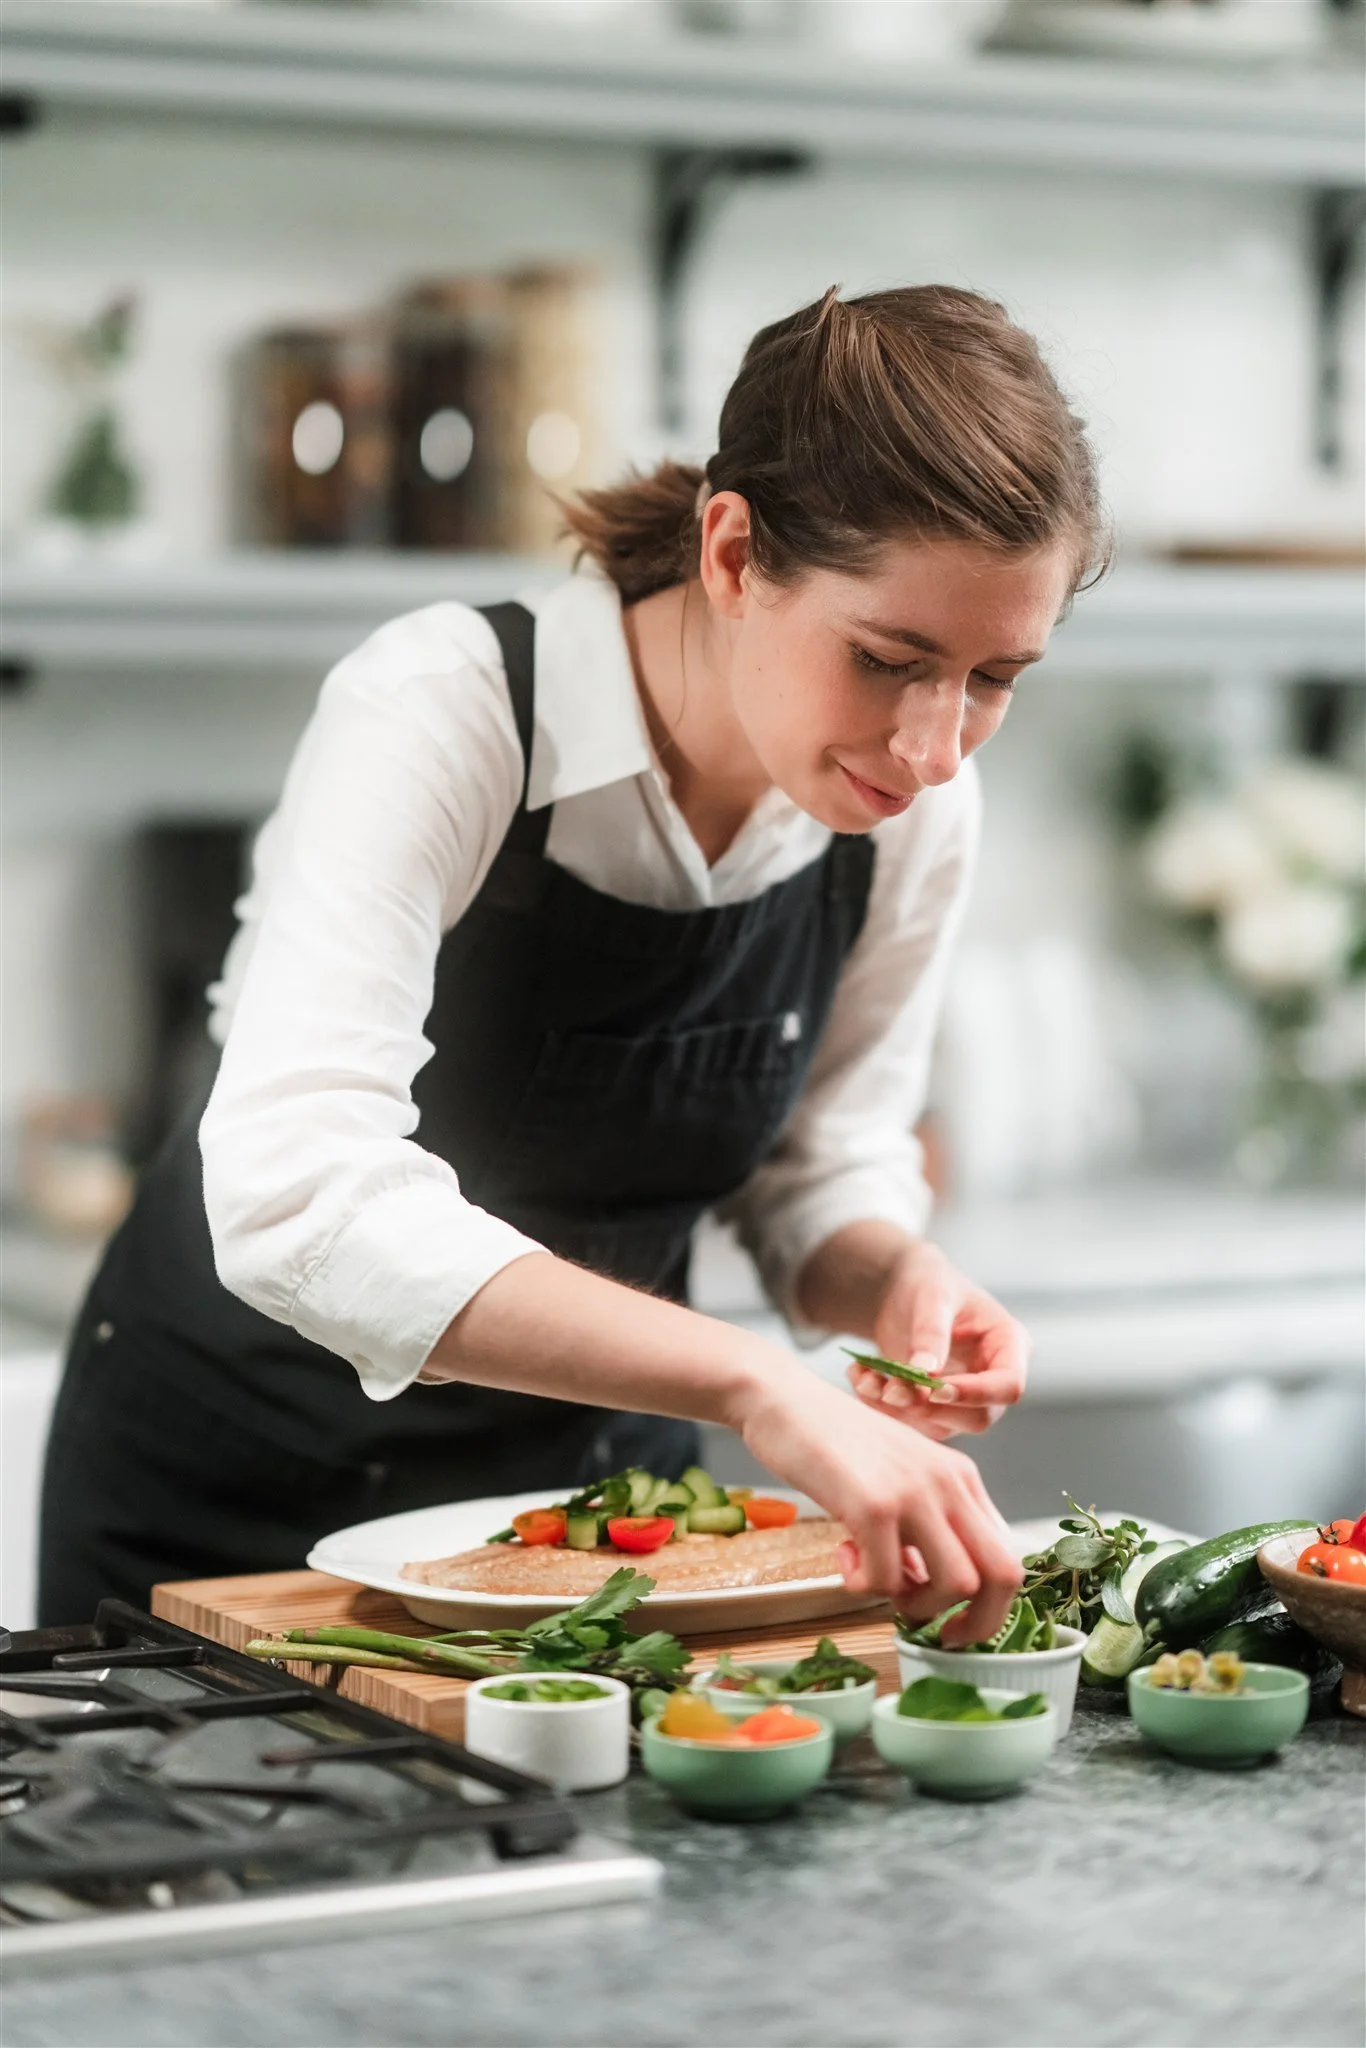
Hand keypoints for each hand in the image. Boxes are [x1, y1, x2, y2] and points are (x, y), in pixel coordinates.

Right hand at [739, 1362, 1023, 1645]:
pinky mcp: (873, 1505)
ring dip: (914, 1604)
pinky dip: (862, 1586)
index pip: (1009, 1555)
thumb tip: (925, 1591)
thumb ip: (922, 1527)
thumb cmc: (835, 1444)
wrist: (785, 1401)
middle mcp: (950, 1483)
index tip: (954, 1624)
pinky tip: (842, 1555)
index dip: (991, 1605)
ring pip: (954, 1585)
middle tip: (932, 1632)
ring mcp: (914, 1492)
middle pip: (1002, 1575)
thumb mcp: (899, 1477)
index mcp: (962, 1478)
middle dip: (975, 1624)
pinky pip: (886, 1580)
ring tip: (875, 1579)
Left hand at [847, 1240, 1028, 1440]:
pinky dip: (884, 1407)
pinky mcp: (938, 1407)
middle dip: (930, 1408)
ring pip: (942, 1427)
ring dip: (899, 1410)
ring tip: (864, 1378)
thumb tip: (925, 1374)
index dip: (976, 1394)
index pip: (1008, 1385)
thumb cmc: (929, 1282)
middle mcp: (993, 1377)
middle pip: (978, 1417)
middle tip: (890, 1389)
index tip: (934, 1389)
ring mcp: (967, 1397)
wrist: (904, 1289)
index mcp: (1009, 1344)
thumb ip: (932, 1332)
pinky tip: (861, 1379)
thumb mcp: (932, 1296)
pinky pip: (915, 1422)